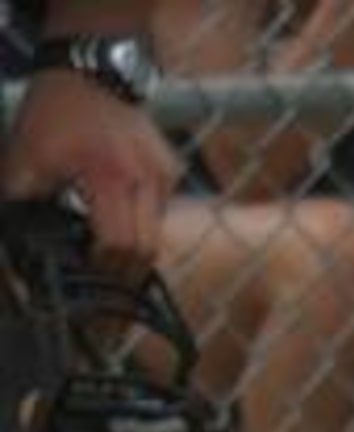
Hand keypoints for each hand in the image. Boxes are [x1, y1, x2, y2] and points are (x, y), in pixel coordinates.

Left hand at [4, 68, 171, 273]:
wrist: (93, 72)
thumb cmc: (56, 112)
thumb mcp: (26, 155)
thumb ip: (23, 199)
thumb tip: (22, 238)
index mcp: (108, 178)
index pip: (121, 243)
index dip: (107, 267)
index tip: (91, 276)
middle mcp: (146, 180)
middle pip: (148, 247)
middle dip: (128, 267)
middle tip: (107, 277)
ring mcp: (164, 174)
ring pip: (158, 231)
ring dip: (137, 246)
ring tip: (114, 251)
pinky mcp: (172, 168)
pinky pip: (161, 208)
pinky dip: (143, 219)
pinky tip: (123, 214)